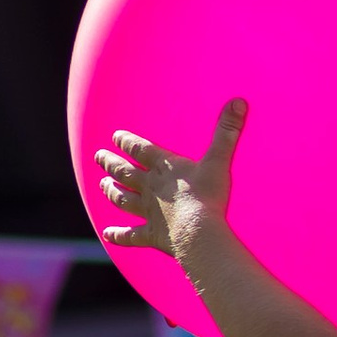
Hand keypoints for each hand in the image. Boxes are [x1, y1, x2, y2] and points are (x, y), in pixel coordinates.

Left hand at [97, 99, 244, 260]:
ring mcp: (149, 212)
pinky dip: (118, 235)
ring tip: (102, 186)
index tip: (115, 136)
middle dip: (110, 163)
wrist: (198, 232)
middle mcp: (151, 187)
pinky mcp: (151, 235)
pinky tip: (107, 234)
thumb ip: (227, 132)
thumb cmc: (208, 196)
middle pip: (125, 172)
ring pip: (123, 199)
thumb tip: (239, 101)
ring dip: (112, 192)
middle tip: (98, 156)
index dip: (127, 142)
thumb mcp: (219, 160)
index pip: (141, 150)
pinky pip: (130, 236)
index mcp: (165, 167)